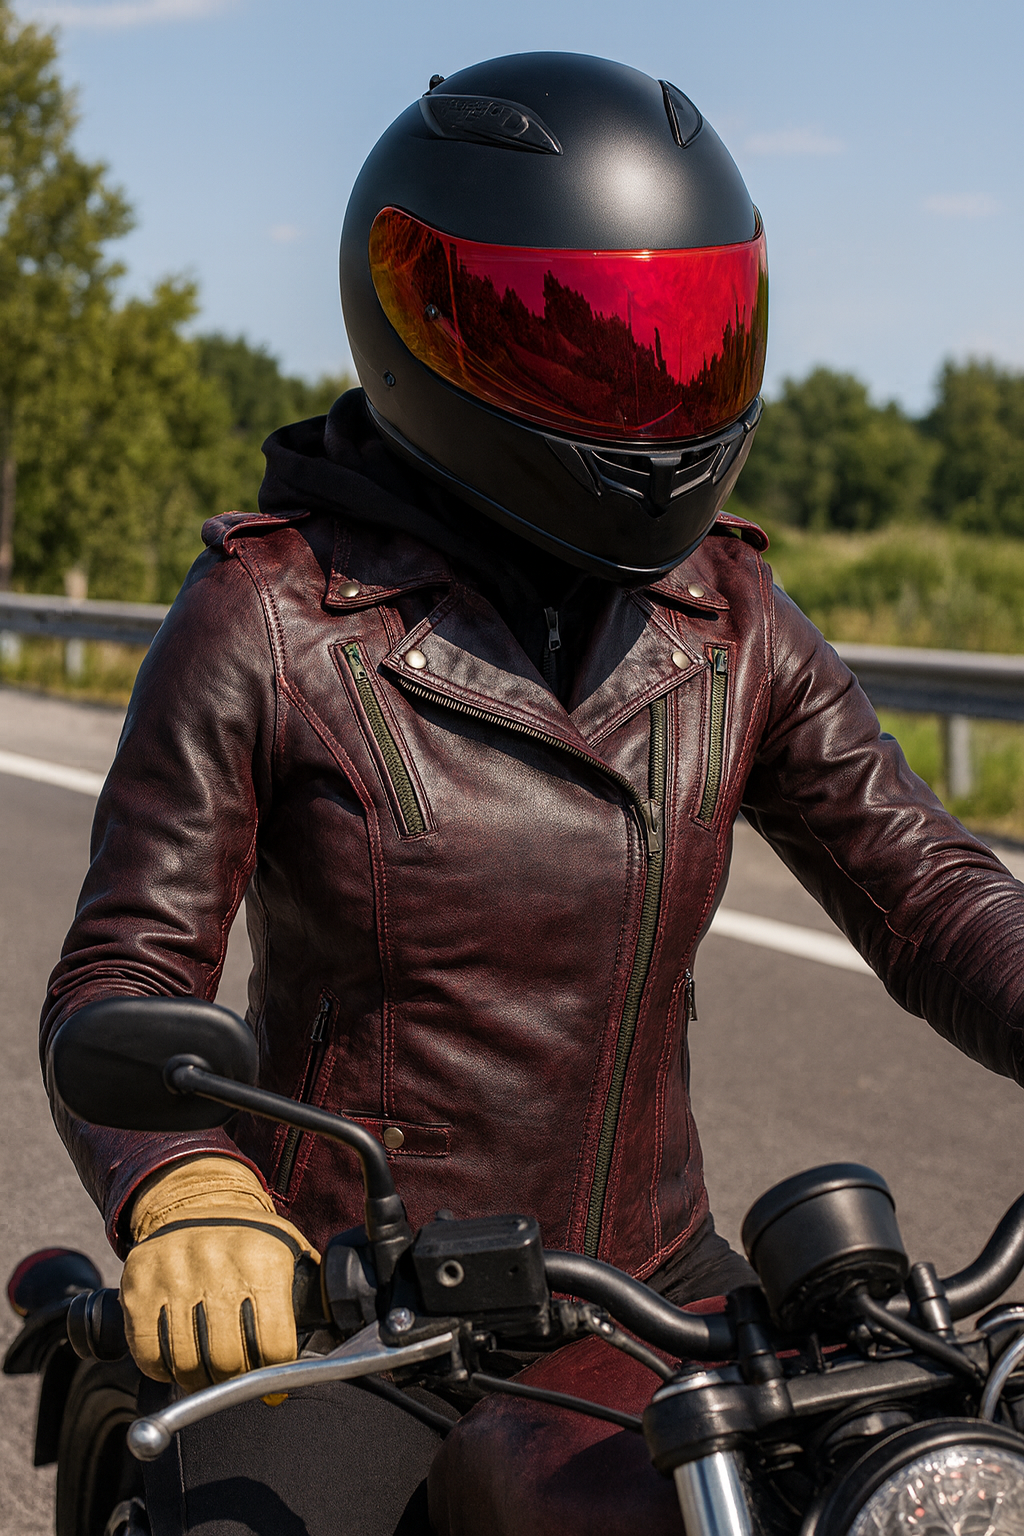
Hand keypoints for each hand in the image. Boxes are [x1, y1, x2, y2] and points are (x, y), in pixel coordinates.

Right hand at [120, 1155, 318, 1392]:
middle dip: (236, 1381)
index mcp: (263, 1258)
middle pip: (228, 1360)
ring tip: (209, 1376)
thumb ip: (308, 1294)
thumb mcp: (287, 1251)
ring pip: (187, 1364)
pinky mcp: (138, 1286)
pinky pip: (148, 1353)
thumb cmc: (248, 1240)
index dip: (275, 1374)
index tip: (274, 1386)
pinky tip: (177, 1363)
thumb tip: (329, 1346)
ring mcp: (173, 1274)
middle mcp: (217, 1263)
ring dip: (200, 1381)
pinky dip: (163, 1370)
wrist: (193, 1201)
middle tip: (238, 1381)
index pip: (273, 1344)